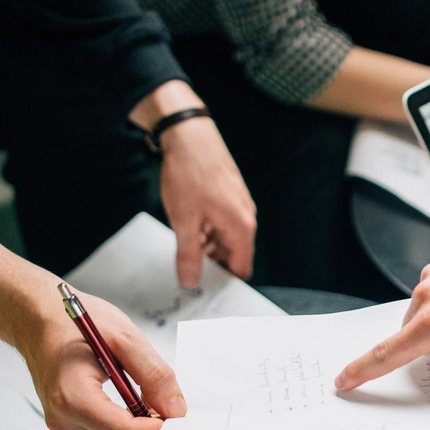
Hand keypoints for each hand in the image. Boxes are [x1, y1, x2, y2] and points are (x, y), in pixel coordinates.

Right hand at [17, 289, 186, 429]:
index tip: (182, 417)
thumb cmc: (74, 323)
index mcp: (73, 398)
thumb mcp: (125, 338)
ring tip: (154, 402)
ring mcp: (64, 427)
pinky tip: (138, 407)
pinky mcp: (69, 427)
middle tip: (174, 408)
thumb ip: (155, 375)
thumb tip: (177, 409)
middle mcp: (64, 421)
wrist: (37, 321)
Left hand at [158, 117, 256, 287]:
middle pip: (234, 254)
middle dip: (214, 266)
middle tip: (188, 274)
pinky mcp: (230, 195)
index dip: (225, 284)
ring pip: (227, 238)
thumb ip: (189, 256)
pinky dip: (208, 231)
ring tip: (184, 249)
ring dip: (208, 247)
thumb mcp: (184, 221)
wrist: (190, 135)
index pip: (241, 268)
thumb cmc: (189, 175)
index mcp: (241, 227)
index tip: (206, 293)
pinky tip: (188, 228)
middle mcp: (246, 217)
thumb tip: (190, 283)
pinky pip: (223, 223)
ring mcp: (239, 205)